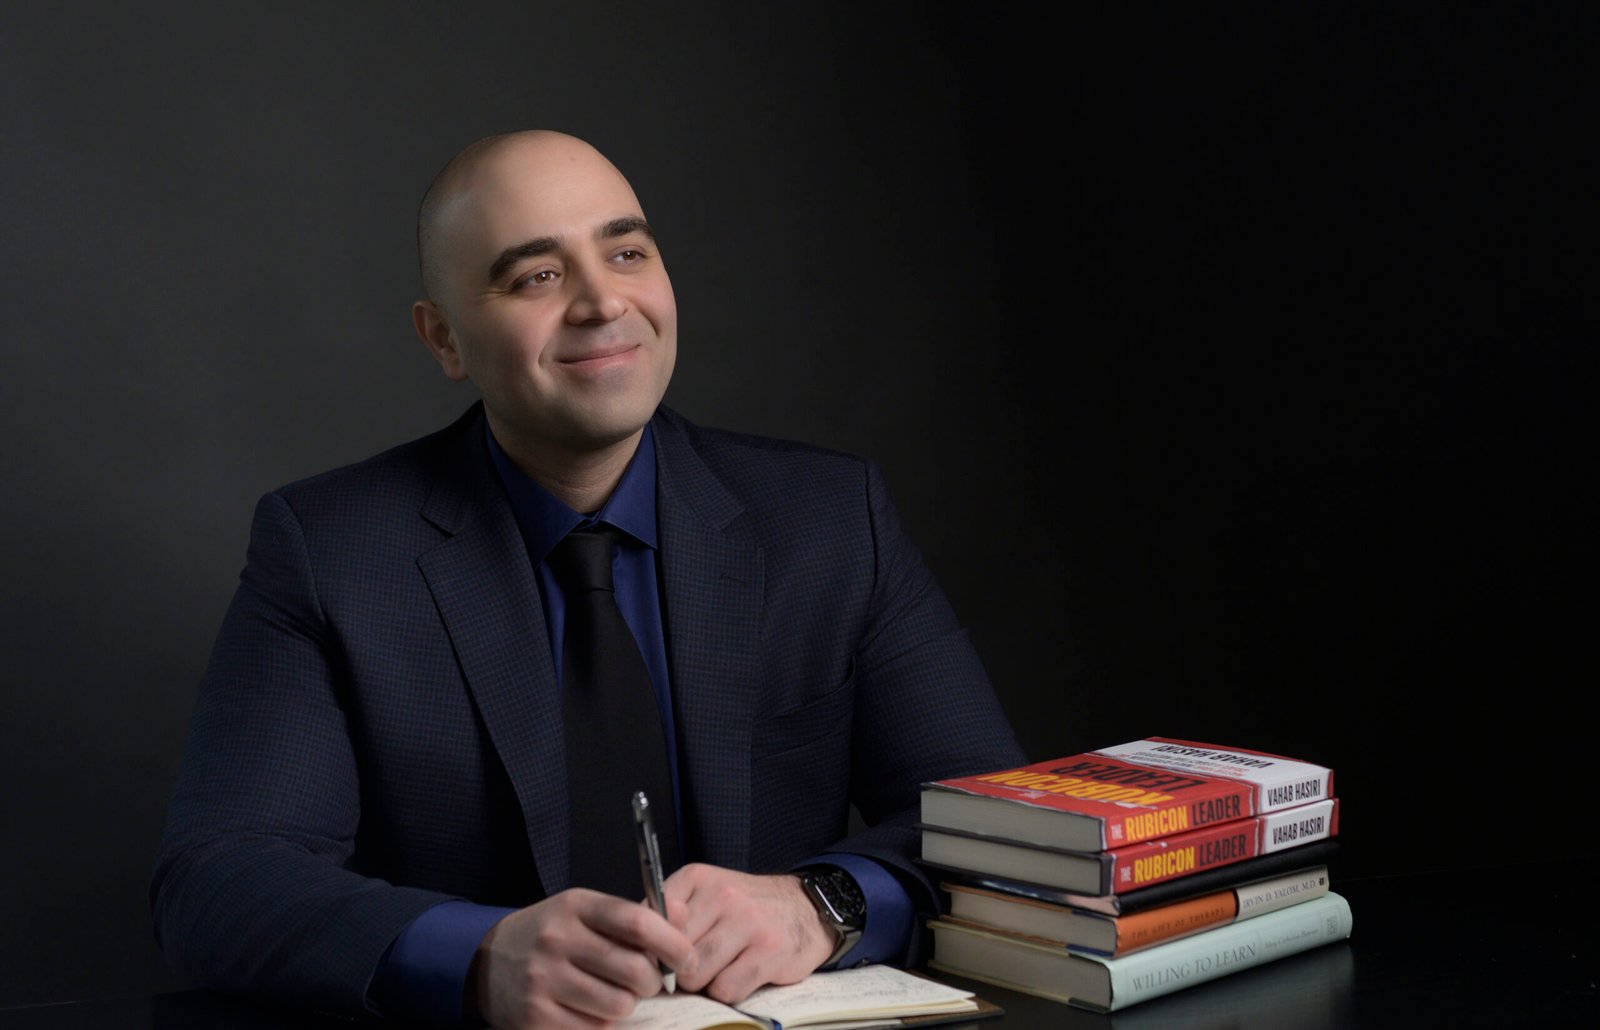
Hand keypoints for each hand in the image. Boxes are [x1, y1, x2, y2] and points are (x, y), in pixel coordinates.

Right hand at [469, 887, 694, 1028]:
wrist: (487, 961)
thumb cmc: (552, 935)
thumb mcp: (586, 911)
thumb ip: (635, 915)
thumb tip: (683, 917)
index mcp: (576, 907)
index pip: (639, 923)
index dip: (674, 944)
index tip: (688, 959)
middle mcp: (557, 940)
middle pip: (635, 971)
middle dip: (653, 982)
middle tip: (648, 982)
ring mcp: (543, 981)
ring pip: (619, 1006)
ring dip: (627, 1006)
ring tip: (614, 994)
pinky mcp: (535, 1017)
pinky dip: (602, 1025)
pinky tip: (589, 1010)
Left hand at [663, 864, 835, 1005]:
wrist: (806, 907)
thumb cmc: (747, 908)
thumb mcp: (706, 895)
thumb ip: (672, 915)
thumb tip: (639, 949)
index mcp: (698, 878)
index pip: (651, 921)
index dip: (652, 947)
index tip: (663, 954)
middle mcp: (722, 895)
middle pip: (672, 954)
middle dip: (678, 969)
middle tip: (698, 964)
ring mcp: (748, 922)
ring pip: (695, 975)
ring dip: (703, 983)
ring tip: (720, 968)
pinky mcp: (770, 951)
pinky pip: (726, 989)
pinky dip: (729, 991)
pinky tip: (741, 974)